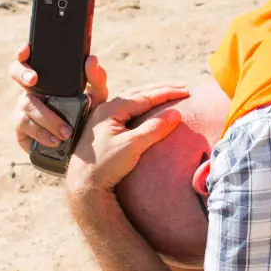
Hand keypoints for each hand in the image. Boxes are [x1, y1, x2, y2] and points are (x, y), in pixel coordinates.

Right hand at [7, 43, 108, 152]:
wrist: (82, 149)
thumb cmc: (86, 117)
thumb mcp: (96, 98)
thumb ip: (97, 80)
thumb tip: (92, 59)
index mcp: (45, 80)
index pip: (28, 60)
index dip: (23, 53)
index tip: (25, 51)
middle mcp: (31, 91)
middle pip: (15, 74)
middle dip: (22, 74)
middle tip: (34, 80)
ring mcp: (23, 110)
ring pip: (25, 105)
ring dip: (46, 117)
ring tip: (65, 132)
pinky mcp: (21, 131)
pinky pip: (24, 127)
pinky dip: (41, 134)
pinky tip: (55, 141)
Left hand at [66, 86, 189, 213]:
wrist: (84, 183)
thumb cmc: (105, 165)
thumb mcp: (131, 147)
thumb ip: (153, 129)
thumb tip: (175, 114)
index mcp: (111, 110)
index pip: (144, 96)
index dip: (167, 93)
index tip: (186, 91)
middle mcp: (106, 109)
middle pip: (139, 93)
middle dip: (162, 89)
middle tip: (183, 88)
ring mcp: (105, 118)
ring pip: (133, 99)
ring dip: (152, 95)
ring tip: (170, 93)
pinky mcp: (106, 128)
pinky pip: (129, 109)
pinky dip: (144, 105)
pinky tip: (151, 109)